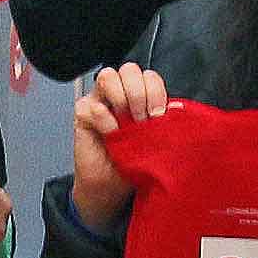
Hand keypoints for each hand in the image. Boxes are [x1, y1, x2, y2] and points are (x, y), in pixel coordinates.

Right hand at [68, 65, 170, 230]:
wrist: (110, 187)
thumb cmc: (133, 163)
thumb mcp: (154, 140)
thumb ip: (163, 122)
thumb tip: (175, 108)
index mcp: (138, 95)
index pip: (148, 76)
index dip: (155, 92)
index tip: (158, 116)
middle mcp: (118, 93)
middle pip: (128, 70)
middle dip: (139, 93)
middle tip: (142, 119)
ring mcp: (98, 100)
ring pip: (108, 76)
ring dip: (121, 100)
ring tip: (127, 125)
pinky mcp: (82, 113)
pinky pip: (95, 106)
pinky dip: (107, 122)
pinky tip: (113, 136)